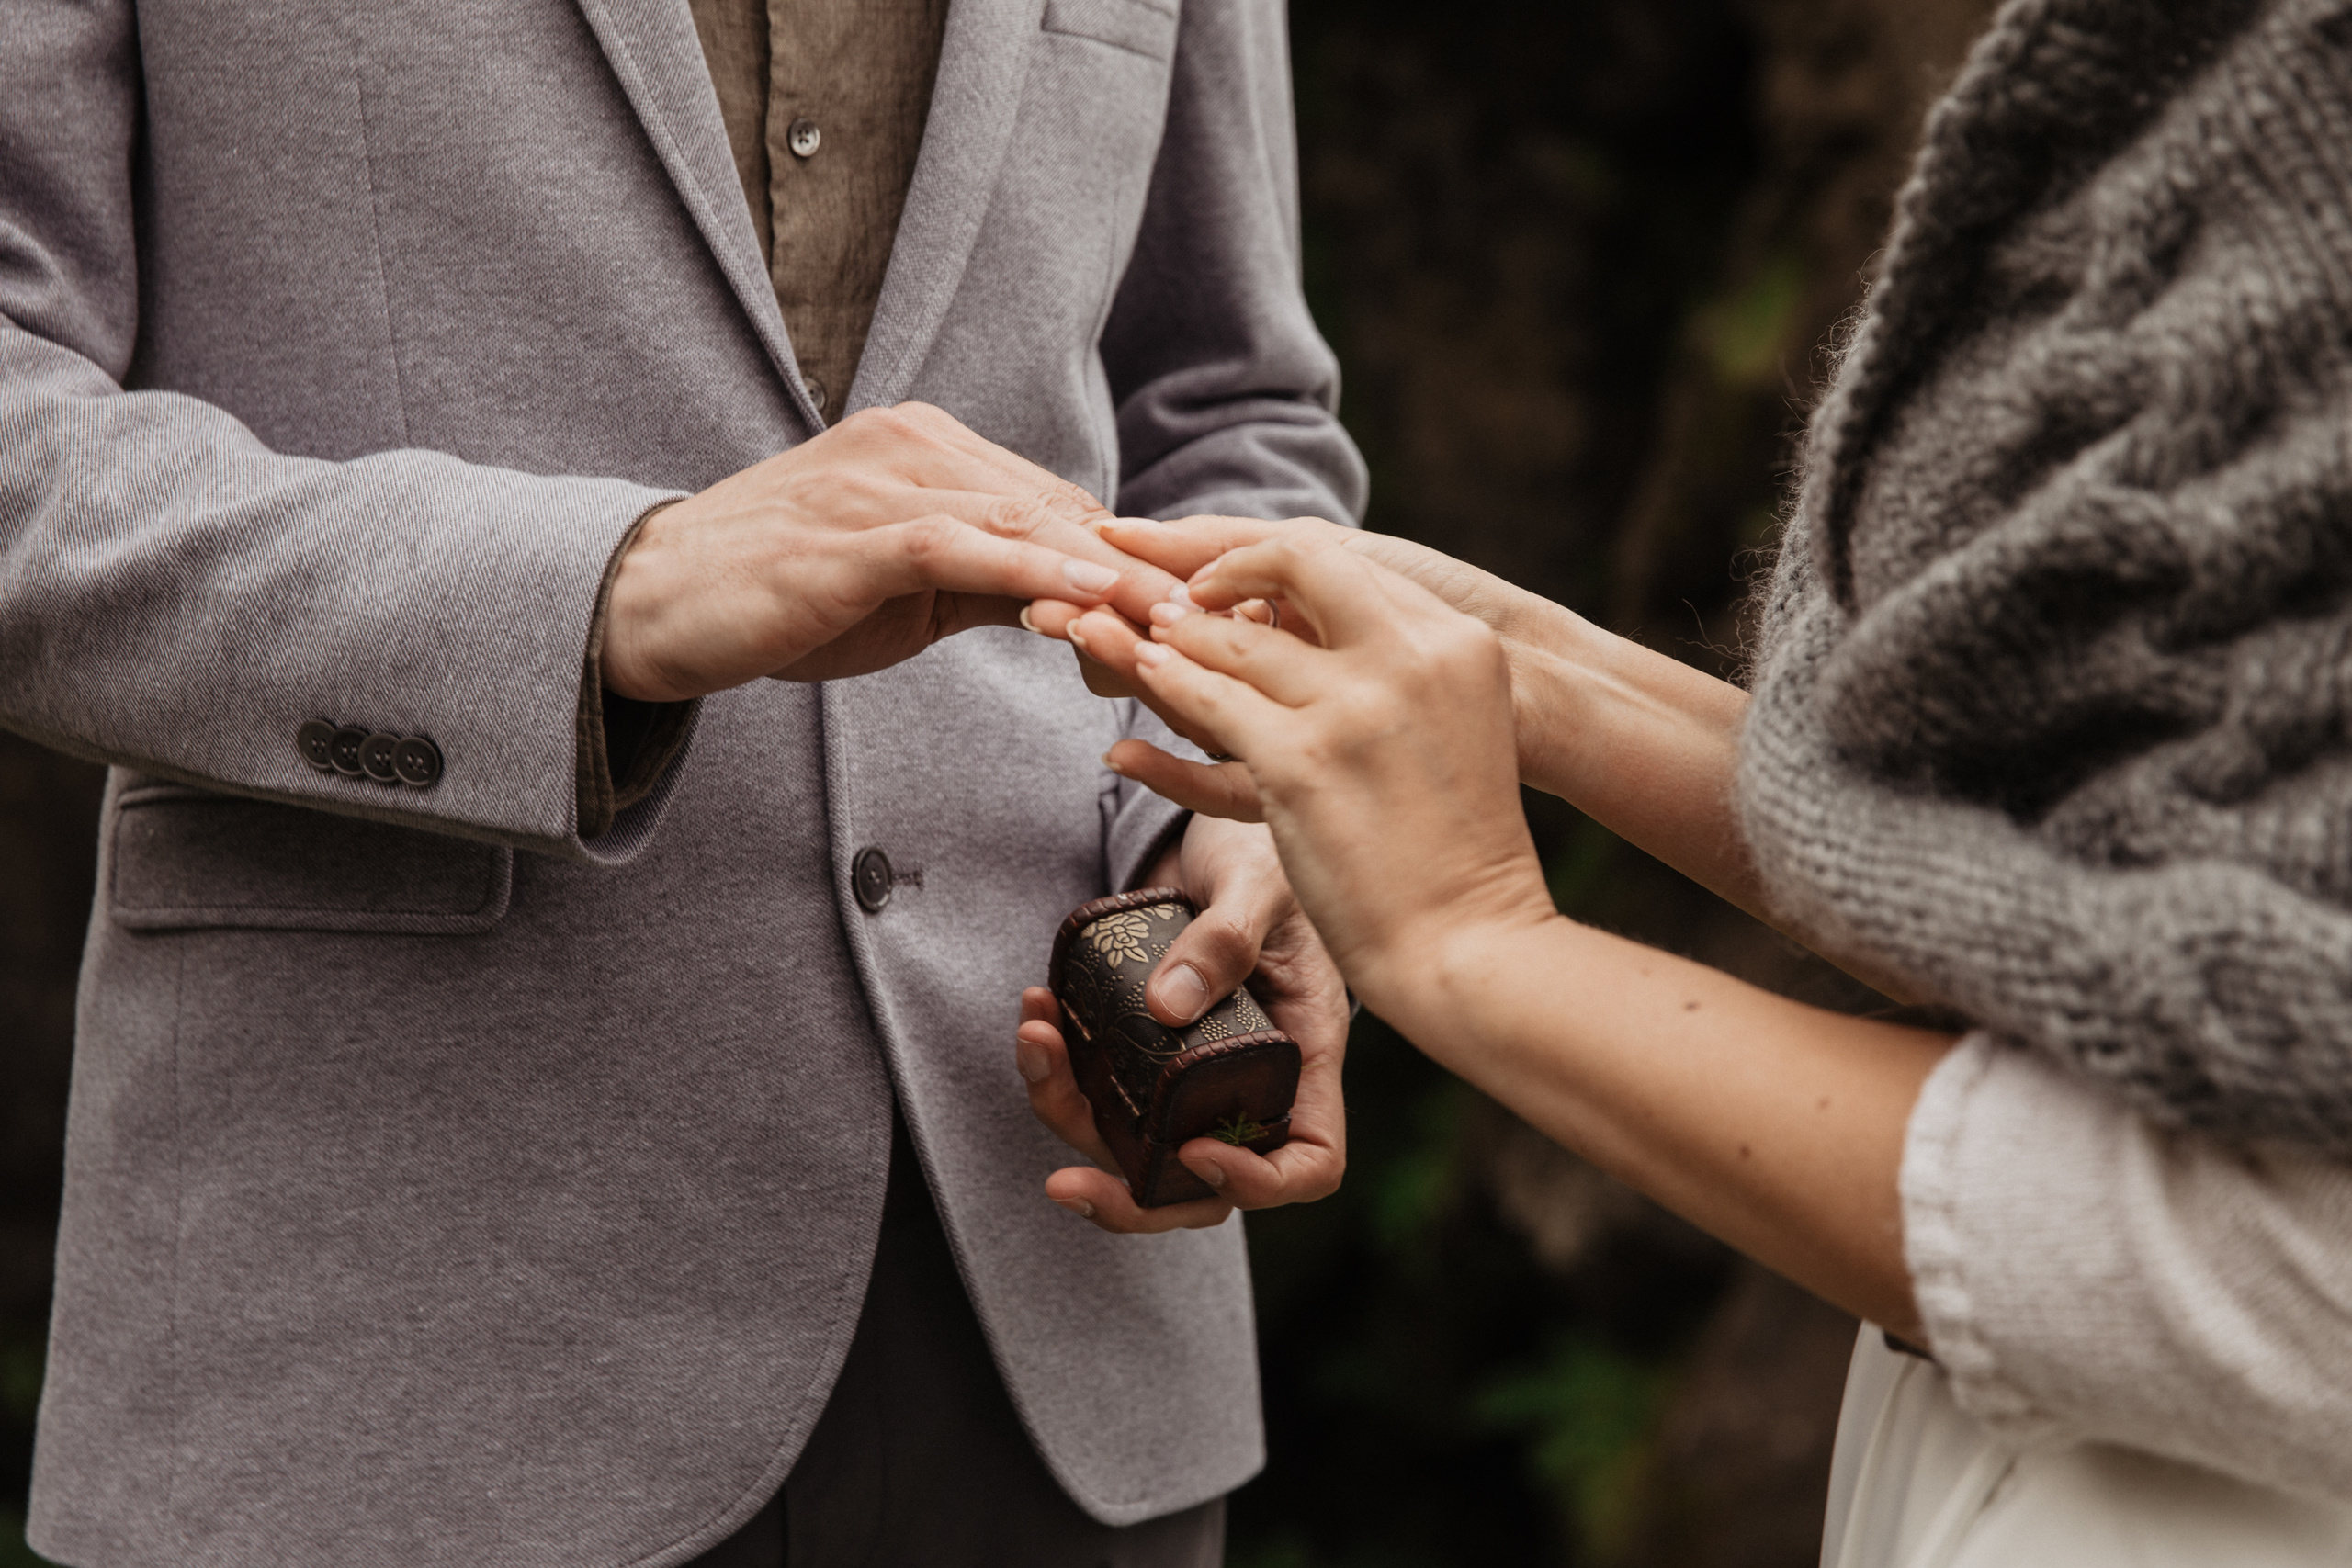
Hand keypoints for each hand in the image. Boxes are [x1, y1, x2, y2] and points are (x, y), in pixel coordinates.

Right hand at [602, 403, 1184, 700]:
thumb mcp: (906, 591)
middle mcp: (915, 446)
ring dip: (1111, 580)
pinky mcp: (852, 534)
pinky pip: (965, 548)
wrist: (653, 603)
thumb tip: (1079, 607)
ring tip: (1180, 628)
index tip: (1196, 617)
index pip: (1058, 504)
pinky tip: (1091, 604)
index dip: (1129, 564)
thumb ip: (989, 583)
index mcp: (929, 448)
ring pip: (1026, 524)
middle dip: (1139, 575)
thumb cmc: (781, 597)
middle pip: (1060, 509)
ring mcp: (881, 483)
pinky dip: (1036, 574)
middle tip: (1213, 632)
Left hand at [1014, 814, 1348, 1232]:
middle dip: (1132, 1199)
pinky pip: (1095, 1087)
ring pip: (1132, 1141)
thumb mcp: (1259, 886)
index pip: (1307, 1161)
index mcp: (1304, 1055)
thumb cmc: (1264, 853)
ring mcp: (1189, 1070)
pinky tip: (1035, 1007)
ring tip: (1034, 1039)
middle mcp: (1247, 1079)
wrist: (1216, 829)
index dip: (1255, 1183)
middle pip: (1204, 1185)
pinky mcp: (1139, 1045)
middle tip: (1063, 1183)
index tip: (1193, 1149)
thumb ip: (1225, 939)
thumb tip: (1165, 1007)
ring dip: (1068, 1113)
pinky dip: (1055, 1064)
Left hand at [1074, 533, 1557, 1007]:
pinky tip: (1138, 682)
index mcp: (1459, 645)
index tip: (1238, 585)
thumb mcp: (1460, 730)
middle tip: (1179, 592)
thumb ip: (1408, 677)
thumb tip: (1338, 647)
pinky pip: (1206, 699)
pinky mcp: (1299, 761)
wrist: (1471, 943)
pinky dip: (1162, 684)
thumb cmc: (1460, 853)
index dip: (1283, 567)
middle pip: (1299, 566)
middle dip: (1227, 567)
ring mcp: (1354, 707)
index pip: (1355, 570)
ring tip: (1132, 631)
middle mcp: (1411, 659)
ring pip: (1236, 639)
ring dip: (1171, 632)